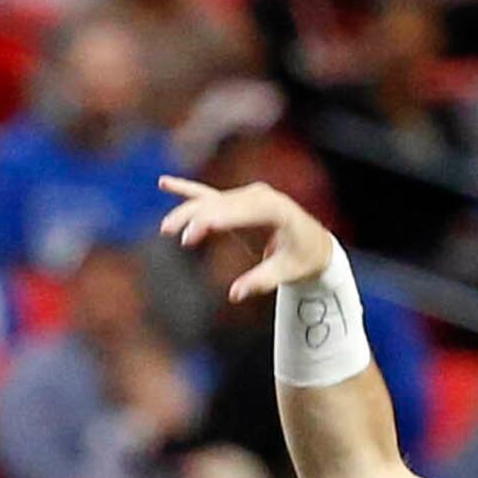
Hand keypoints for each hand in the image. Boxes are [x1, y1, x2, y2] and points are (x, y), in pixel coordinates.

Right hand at [156, 175, 339, 303]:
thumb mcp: (287, 272)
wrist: (313, 244)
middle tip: (174, 235)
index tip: (192, 235)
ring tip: (166, 228)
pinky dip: (186, 190)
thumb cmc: (303, 258)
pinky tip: (164, 183)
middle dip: (195, 218)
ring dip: (185, 212)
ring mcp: (246, 196)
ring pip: (209, 201)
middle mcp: (259, 196)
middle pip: (219, 203)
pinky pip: (208, 195)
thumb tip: (235, 294)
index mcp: (275, 208)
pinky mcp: (236, 203)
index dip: (214, 221)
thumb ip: (261, 281)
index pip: (239, 211)